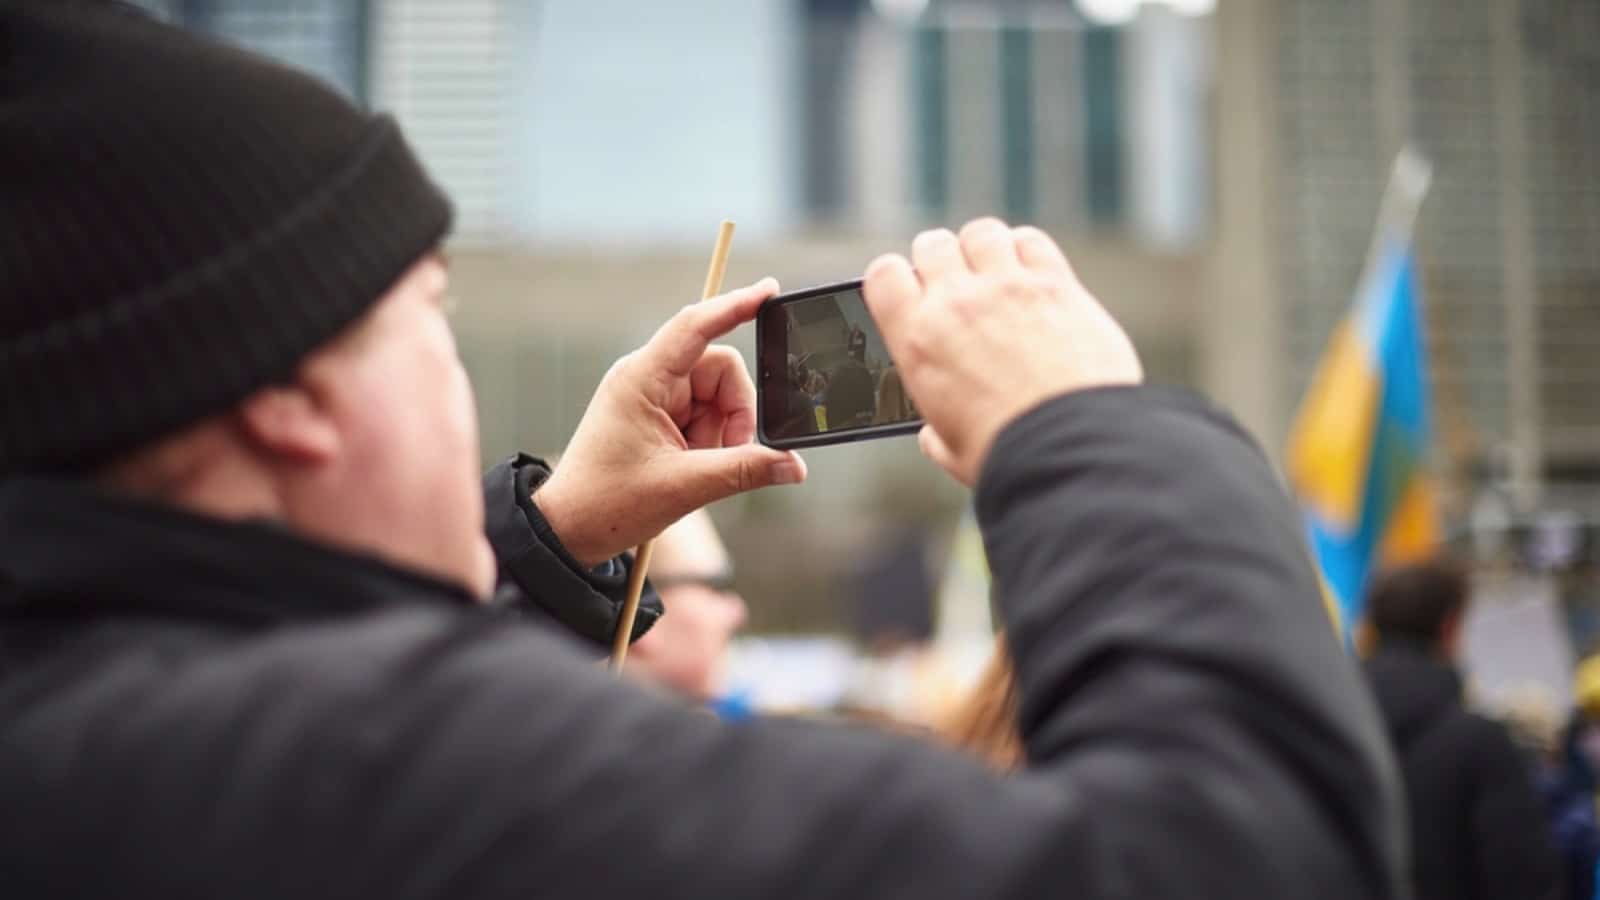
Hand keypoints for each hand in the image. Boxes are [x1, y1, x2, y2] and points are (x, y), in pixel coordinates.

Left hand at [535, 279, 806, 565]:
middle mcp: (647, 378)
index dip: (735, 306)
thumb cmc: (608, 503)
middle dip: (736, 414)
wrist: (570, 530)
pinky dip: (712, 441)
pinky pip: (705, 415)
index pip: (695, 326)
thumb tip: (793, 466)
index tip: (769, 291)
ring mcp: (653, 397)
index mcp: (642, 379)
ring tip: (701, 469)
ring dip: (723, 433)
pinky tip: (695, 467)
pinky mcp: (659, 416)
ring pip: (718, 396)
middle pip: (721, 371)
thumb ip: (744, 470)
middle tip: (729, 455)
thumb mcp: (685, 487)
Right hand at [863, 219, 1141, 485]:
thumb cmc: (1008, 453)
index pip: (883, 274)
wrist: (1067, 447)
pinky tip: (1032, 273)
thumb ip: (933, 429)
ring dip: (982, 248)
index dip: (893, 279)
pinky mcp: (1055, 284)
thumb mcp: (949, 447)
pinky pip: (1031, 241)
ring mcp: (1007, 287)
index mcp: (917, 340)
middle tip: (954, 284)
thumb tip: (933, 435)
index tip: (908, 289)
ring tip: (994, 273)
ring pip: (980, 232)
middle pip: (932, 244)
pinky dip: (1026, 250)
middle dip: (939, 260)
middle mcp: (956, 303)